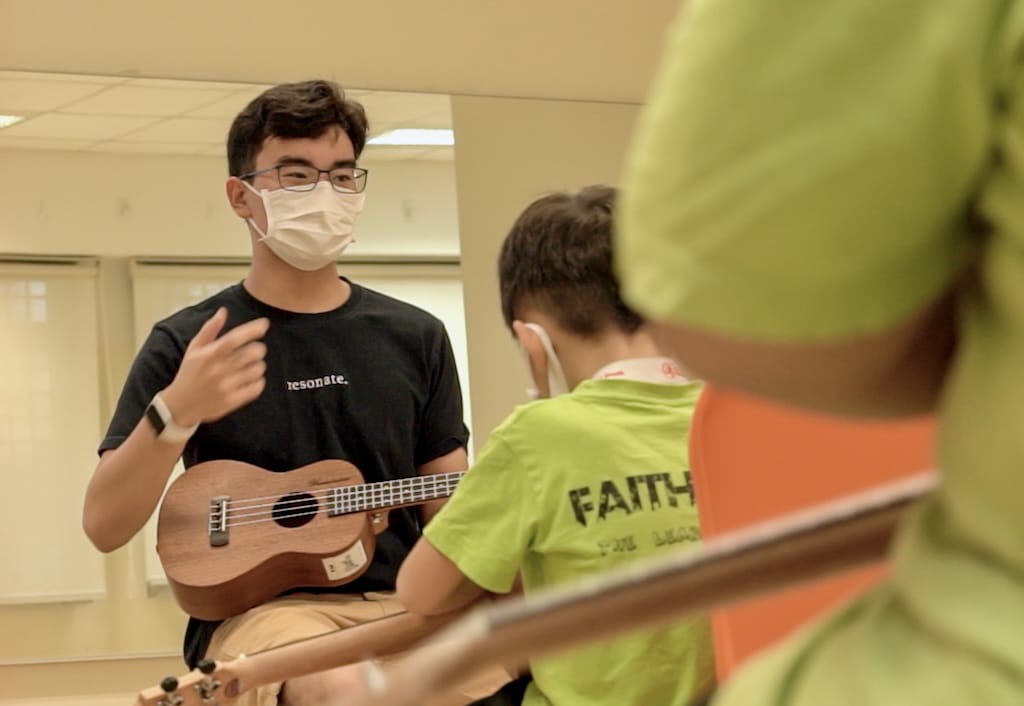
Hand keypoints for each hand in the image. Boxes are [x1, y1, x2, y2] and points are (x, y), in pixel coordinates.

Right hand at [162, 307, 268, 425]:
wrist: (180, 405)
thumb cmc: (189, 373)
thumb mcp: (194, 349)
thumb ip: (209, 330)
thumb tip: (223, 311)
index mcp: (208, 355)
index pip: (234, 339)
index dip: (252, 330)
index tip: (264, 324)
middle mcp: (218, 371)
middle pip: (251, 353)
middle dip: (259, 348)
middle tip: (256, 350)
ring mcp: (226, 387)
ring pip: (257, 370)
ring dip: (258, 365)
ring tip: (251, 365)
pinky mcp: (232, 401)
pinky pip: (256, 387)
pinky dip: (258, 381)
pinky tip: (251, 379)